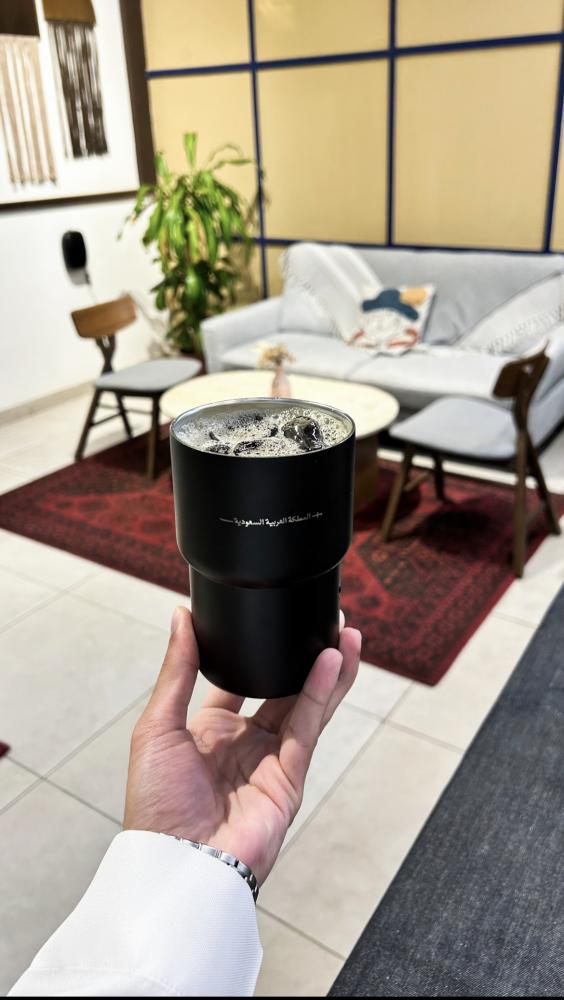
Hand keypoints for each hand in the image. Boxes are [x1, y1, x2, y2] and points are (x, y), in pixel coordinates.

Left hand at [124, 606, 360, 884]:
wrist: (176, 861)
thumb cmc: (156, 804)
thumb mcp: (157, 725)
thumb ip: (177, 670)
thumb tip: (180, 616)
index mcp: (208, 733)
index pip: (238, 683)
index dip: (254, 654)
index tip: (266, 620)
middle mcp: (243, 745)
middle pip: (282, 690)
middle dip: (303, 658)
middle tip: (325, 621)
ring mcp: (270, 761)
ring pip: (306, 705)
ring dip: (327, 670)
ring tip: (345, 631)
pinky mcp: (290, 777)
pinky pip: (309, 727)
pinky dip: (322, 693)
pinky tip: (332, 661)